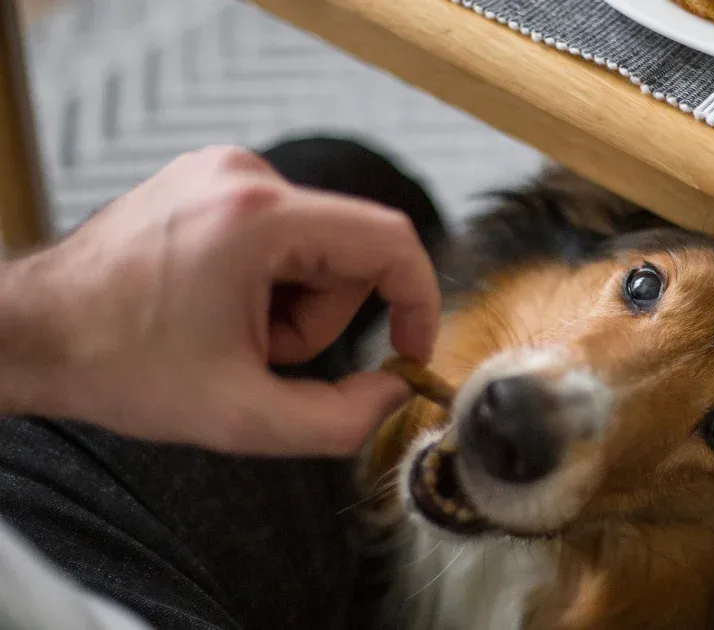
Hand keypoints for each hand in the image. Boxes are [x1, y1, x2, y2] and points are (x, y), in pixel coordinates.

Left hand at [0, 146, 439, 455]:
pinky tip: (215, 307)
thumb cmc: (114, 363)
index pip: (389, 241)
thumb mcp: (240, 417)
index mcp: (259, 218)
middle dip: (318, 318)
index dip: (417, 300)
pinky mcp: (209, 183)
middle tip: (258, 354)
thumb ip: (340, 419)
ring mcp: (223, 173)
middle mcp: (245, 176)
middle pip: (348, 253)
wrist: (29, 334)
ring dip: (289, 304)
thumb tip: (393, 393)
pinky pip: (280, 235)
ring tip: (227, 333)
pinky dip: (265, 282)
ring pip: (315, 248)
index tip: (409, 350)